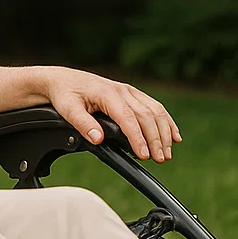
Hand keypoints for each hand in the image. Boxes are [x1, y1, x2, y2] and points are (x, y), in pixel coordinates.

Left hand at [44, 68, 180, 161]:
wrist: (63, 79)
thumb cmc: (64, 94)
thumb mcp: (67, 109)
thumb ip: (82, 124)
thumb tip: (98, 139)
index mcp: (107, 94)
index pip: (128, 118)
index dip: (138, 138)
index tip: (144, 155)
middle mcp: (122, 91)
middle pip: (147, 115)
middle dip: (156, 139)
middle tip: (160, 159)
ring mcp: (129, 91)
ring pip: (155, 111)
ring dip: (164, 132)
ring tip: (167, 153)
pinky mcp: (132, 94)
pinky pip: (154, 107)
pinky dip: (166, 121)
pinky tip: (174, 136)